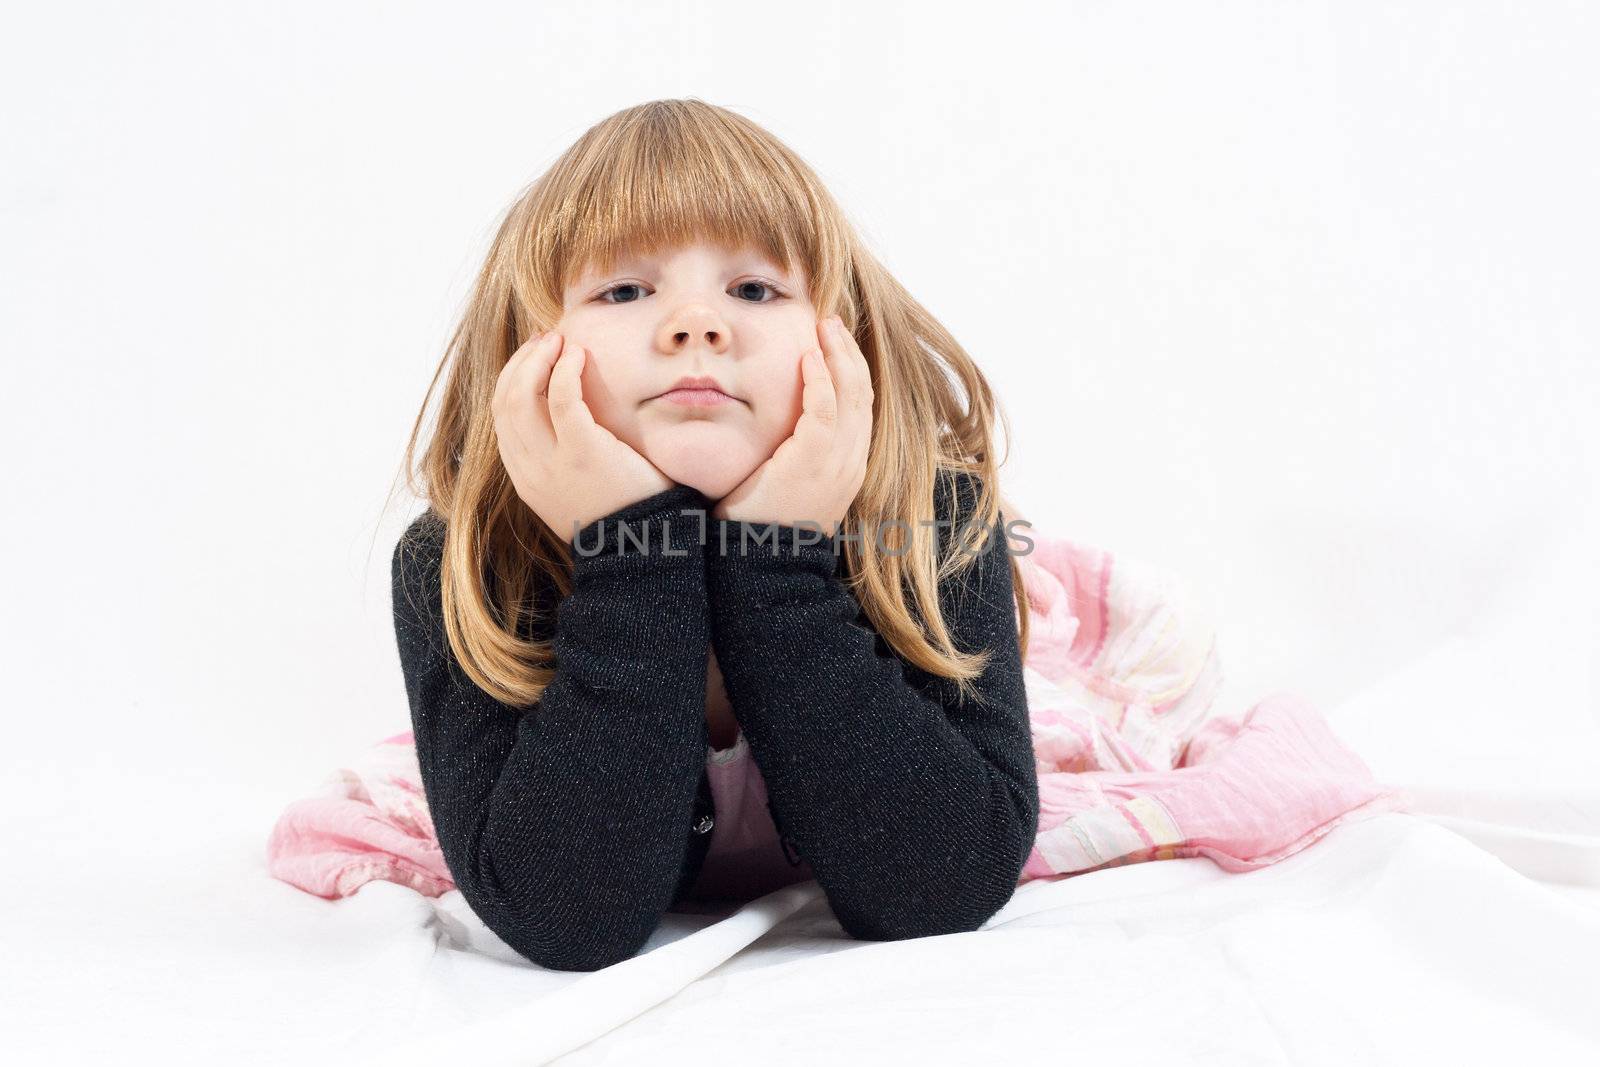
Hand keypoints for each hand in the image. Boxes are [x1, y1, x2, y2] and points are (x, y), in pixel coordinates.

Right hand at [492, 331, 673, 542]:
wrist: (644, 549)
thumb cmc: (621, 512)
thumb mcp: (576, 488)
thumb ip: (561, 456)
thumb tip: (561, 413)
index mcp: (524, 478)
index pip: (500, 417)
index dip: (512, 379)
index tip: (533, 358)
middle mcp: (528, 471)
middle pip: (504, 401)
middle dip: (521, 363)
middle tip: (545, 340)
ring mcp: (552, 463)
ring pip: (521, 396)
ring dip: (537, 360)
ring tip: (559, 340)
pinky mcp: (583, 453)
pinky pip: (562, 399)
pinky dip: (564, 370)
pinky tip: (578, 355)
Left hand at [711, 315, 872, 532]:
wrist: (761, 566)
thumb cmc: (764, 527)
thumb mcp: (788, 486)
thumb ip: (794, 455)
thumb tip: (780, 430)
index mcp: (848, 468)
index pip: (860, 408)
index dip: (851, 370)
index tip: (835, 343)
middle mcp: (851, 464)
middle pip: (863, 395)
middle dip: (850, 353)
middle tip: (832, 322)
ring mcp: (837, 465)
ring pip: (851, 397)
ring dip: (839, 356)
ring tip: (824, 327)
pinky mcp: (813, 463)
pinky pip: (824, 412)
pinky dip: (820, 382)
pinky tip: (808, 358)